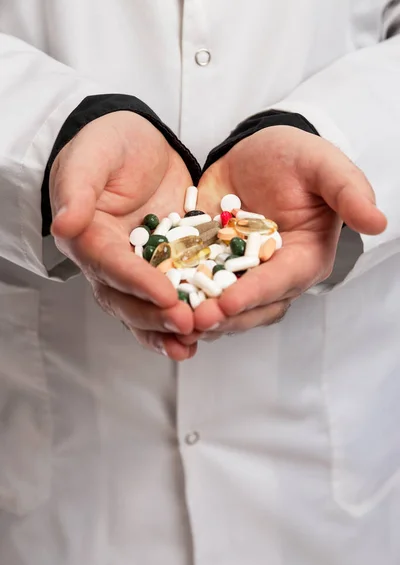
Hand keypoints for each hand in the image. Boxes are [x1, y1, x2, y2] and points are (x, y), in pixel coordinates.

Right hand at [50, 111, 196, 359]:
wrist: (139, 144)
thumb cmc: (109, 145)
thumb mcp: (91, 157)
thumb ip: (77, 189)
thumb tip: (64, 226)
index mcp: (88, 238)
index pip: (110, 266)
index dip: (135, 283)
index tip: (164, 296)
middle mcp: (110, 262)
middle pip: (126, 299)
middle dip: (154, 316)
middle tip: (185, 326)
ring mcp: (139, 267)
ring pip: (146, 308)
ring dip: (167, 330)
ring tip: (192, 344)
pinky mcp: (166, 266)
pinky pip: (173, 295)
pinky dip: (186, 314)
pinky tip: (207, 330)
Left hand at [178, 125, 386, 343]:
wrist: (256, 150)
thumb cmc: (296, 157)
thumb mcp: (323, 165)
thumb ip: (348, 192)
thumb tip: (379, 222)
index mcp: (305, 258)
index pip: (281, 283)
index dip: (255, 295)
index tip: (226, 304)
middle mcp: (273, 274)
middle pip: (250, 307)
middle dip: (221, 317)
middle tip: (190, 322)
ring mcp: (241, 274)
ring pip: (222, 305)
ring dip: (197, 314)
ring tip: (169, 319)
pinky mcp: (213, 265)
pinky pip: (196, 284)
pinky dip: (178, 294)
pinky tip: (154, 299)